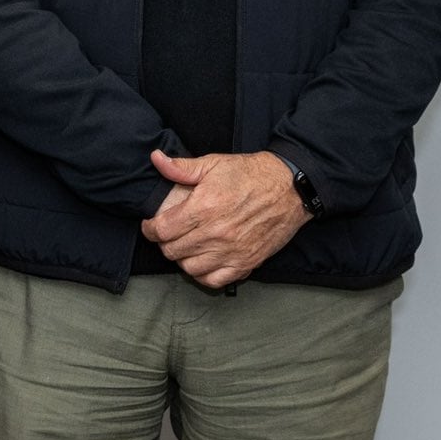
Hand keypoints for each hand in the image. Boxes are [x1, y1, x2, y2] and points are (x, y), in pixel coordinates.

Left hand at [140, 150, 310, 289]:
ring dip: (182, 259)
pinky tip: (202, 261)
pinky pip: (215, 280)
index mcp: (204, 207)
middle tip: (168, 235)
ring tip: (184, 247)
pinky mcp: (247, 263)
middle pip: (173, 250)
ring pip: (190, 268)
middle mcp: (216, 233)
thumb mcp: (214, 163)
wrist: (290, 188)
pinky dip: (203, 274)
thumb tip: (156, 159)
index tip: (151, 226)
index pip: (162, 230)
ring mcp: (232, 251)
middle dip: (164, 243)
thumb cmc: (250, 174)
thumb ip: (182, 167)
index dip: (150, 229)